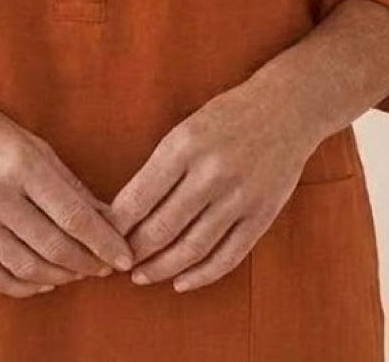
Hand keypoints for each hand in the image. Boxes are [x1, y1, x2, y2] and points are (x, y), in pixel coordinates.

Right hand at [0, 91, 135, 297]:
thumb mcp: (31, 143)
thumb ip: (68, 182)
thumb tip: (106, 216)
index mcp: (22, 164)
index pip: (74, 215)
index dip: (104, 241)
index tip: (124, 255)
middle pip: (54, 246)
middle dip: (88, 263)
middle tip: (105, 267)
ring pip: (28, 268)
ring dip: (61, 276)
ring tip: (78, 271)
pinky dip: (25, 286)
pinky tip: (43, 281)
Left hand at [105, 77, 318, 293]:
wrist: (287, 108)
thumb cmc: (227, 116)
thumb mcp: (186, 128)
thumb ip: (160, 167)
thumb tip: (124, 211)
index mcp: (184, 145)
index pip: (138, 198)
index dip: (115, 227)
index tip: (101, 238)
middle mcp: (211, 172)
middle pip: (161, 228)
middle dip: (133, 252)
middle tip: (116, 263)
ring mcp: (239, 197)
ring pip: (191, 248)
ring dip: (161, 269)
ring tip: (142, 276)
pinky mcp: (262, 215)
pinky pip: (227, 257)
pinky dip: (201, 275)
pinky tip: (182, 281)